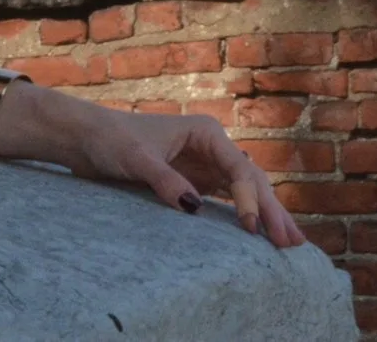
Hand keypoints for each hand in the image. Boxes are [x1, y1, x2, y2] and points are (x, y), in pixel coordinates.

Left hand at [63, 101, 307, 248]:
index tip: (251, 228)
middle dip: (272, 211)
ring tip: (290, 243)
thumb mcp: (136, 158)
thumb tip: (194, 207)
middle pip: (251, 181)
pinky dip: (245, 216)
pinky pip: (227, 201)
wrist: (85, 138)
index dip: (250, 200)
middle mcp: (212, 147)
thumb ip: (164, 180)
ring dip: (267, 215)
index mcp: (205, 132)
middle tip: (291, 243)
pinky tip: (260, 235)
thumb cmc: (109, 139)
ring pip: (245, 192)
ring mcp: (206, 164)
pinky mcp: (196, 181)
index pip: (239, 170)